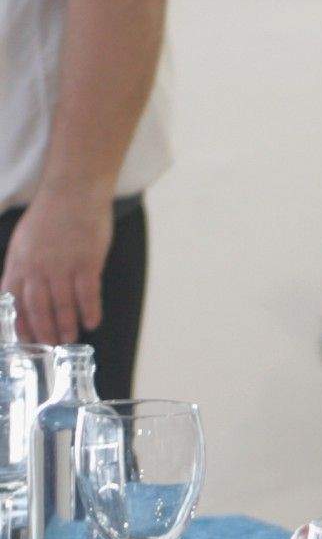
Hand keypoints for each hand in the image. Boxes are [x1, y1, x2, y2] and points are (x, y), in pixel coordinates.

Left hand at [0, 186, 111, 345]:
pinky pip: (87, 294)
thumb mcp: (23, 241)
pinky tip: (92, 322)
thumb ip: (21, 266)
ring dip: (66, 326)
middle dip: (44, 331)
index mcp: (19, 261)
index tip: (25, 339)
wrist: (73, 193)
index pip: (13, 300)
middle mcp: (37, 267)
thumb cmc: (50, 216)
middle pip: (38, 308)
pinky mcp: (87, 263)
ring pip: (62, 305)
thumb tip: (19, 292)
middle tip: (51, 346)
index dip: (19, 322)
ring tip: (70, 339)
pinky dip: (90, 311)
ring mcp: (62, 266)